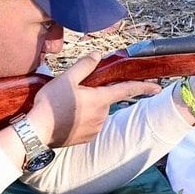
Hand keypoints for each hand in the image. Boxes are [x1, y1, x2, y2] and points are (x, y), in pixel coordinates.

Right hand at [24, 55, 160, 147]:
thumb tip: (98, 54)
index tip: (157, 87)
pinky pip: (89, 125)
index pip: (127, 89)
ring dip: (87, 108)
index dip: (144, 87)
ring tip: (65, 107)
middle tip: (73, 94)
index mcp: (100, 99)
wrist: (37, 132)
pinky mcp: (87, 139)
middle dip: (95, 95)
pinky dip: (81, 120)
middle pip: (105, 100)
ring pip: (96, 113)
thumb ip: (84, 66)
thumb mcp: (66, 79)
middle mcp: (102, 115)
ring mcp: (95, 129)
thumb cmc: (51, 104)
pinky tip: (66, 118)